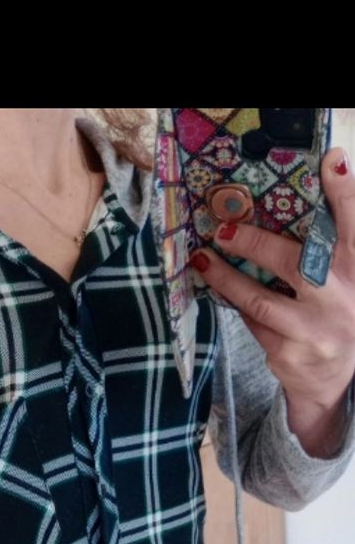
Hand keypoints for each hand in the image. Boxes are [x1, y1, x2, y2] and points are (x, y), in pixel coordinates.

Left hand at [189, 148, 354, 415]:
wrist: (333, 383)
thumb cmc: (334, 316)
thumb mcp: (341, 282)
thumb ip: (322, 253)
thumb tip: (271, 217)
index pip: (354, 226)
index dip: (345, 192)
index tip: (333, 161)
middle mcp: (342, 300)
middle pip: (295, 263)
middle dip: (255, 243)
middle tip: (223, 230)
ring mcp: (314, 330)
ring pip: (260, 300)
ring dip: (226, 278)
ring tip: (203, 259)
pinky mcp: (289, 354)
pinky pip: (253, 323)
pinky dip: (236, 304)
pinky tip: (222, 290)